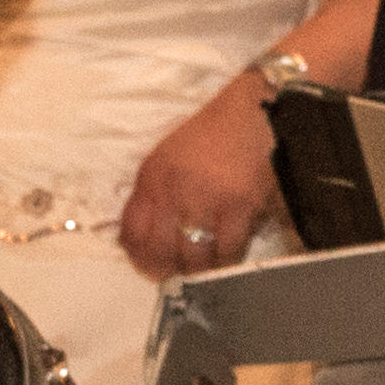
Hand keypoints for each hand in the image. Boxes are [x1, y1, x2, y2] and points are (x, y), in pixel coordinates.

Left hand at [118, 82, 278, 280]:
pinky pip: (228, 249)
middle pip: (161, 251)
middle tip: (178, 276)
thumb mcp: (167, 157)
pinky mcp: (240, 204)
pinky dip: (227, 261)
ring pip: (195, 257)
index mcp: (151, 177)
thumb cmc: (209, 134)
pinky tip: (227, 258)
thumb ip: (154, 195)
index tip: (149, 267)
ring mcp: (207, 199)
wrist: (252, 108)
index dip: (138, 258)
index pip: (132, 232)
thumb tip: (146, 241)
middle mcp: (174, 190)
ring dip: (199, 271)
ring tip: (204, 271)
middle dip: (168, 271)